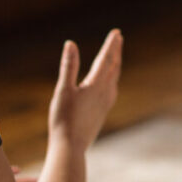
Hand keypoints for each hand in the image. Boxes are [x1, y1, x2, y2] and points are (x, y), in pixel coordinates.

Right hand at [47, 29, 121, 150]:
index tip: (116, 32)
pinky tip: (109, 85)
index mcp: (96, 85)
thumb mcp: (63, 90)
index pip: (106, 59)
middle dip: (116, 52)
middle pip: (114, 67)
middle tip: (118, 38)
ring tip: (116, 58)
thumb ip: (68, 66)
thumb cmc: (63, 119)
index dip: (110, 45)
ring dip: (115, 65)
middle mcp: (105, 93)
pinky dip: (112, 80)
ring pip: (114, 79)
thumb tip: (71, 44)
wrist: (70, 148)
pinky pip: (111, 90)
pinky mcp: (102, 113)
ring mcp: (105, 104)